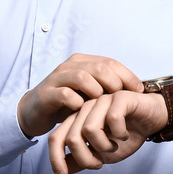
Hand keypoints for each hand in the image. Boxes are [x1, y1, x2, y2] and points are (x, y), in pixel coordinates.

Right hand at [17, 53, 142, 138]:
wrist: (34, 111)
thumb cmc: (66, 103)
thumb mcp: (88, 93)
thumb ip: (106, 87)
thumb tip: (137, 90)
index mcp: (82, 62)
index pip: (110, 62)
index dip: (127, 75)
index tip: (139, 91)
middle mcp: (69, 66)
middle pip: (99, 67)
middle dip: (115, 83)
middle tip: (121, 99)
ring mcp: (57, 78)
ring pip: (82, 77)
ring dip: (97, 92)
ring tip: (102, 105)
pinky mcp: (46, 94)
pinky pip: (65, 94)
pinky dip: (77, 103)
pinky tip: (83, 111)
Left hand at [48, 89, 172, 173]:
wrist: (153, 119)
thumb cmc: (127, 133)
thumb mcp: (102, 153)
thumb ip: (82, 159)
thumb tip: (63, 170)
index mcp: (78, 120)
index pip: (57, 138)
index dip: (55, 158)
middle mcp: (86, 108)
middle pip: (72, 137)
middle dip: (86, 158)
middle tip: (100, 162)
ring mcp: (101, 101)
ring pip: (89, 129)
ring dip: (104, 146)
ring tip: (115, 146)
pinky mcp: (119, 97)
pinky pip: (112, 119)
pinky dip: (120, 134)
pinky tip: (125, 135)